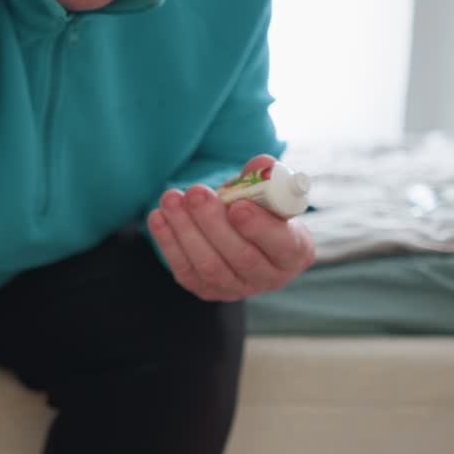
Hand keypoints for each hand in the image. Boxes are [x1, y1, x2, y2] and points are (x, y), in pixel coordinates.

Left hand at [147, 155, 315, 301]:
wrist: (245, 234)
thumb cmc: (263, 208)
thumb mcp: (271, 190)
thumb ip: (266, 176)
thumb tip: (260, 164)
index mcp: (295, 252)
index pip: (282, 246)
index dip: (260, 228)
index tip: (239, 206)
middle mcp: (269, 277)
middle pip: (240, 256)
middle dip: (213, 223)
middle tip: (196, 193)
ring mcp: (235, 288)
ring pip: (208, 265)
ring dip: (185, 230)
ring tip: (171, 199)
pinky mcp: (206, 289)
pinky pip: (184, 269)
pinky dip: (168, 242)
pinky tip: (158, 217)